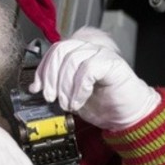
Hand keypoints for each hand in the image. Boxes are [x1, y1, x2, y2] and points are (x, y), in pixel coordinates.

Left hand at [29, 27, 159, 130]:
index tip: (37, 88)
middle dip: (51, 77)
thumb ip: (56, 87)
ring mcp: (101, 53)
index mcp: (78, 54)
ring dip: (65, 86)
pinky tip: (80, 100)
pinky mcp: (112, 62)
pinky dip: (79, 88)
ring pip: (72, 60)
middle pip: (60, 51)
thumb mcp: (71, 96)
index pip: (54, 51)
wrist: (128, 116)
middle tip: (51, 97)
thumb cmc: (104, 105)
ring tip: (68, 104)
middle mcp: (89, 49)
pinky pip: (88, 69)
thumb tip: (36, 86)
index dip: (42, 69)